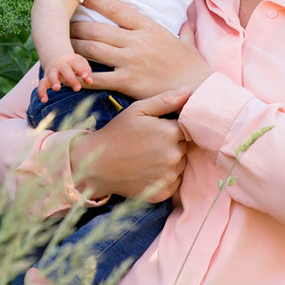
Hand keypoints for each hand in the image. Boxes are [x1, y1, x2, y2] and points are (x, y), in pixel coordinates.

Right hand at [37, 52, 93, 102]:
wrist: (56, 57)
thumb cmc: (73, 64)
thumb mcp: (81, 64)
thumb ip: (87, 72)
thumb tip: (90, 81)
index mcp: (71, 60)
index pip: (76, 64)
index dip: (81, 70)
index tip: (86, 78)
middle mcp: (60, 65)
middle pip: (65, 70)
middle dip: (71, 79)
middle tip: (78, 89)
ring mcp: (52, 71)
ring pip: (51, 75)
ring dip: (53, 81)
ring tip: (57, 88)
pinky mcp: (46, 78)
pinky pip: (41, 84)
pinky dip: (41, 92)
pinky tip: (44, 100)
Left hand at [69, 0, 212, 98]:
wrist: (199, 90)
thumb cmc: (193, 67)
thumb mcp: (188, 42)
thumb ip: (184, 30)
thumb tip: (186, 21)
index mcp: (149, 28)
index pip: (117, 9)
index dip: (97, 0)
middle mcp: (136, 42)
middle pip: (97, 29)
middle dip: (77, 26)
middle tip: (63, 24)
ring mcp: (130, 62)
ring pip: (93, 50)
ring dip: (74, 46)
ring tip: (61, 45)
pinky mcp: (127, 82)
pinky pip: (98, 77)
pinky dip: (82, 74)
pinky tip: (70, 73)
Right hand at [70, 88, 191, 201]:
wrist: (96, 165)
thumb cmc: (117, 133)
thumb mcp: (138, 110)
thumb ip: (166, 100)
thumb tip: (188, 91)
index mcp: (170, 133)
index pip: (187, 128)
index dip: (174, 128)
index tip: (159, 129)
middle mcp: (173, 156)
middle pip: (185, 147)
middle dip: (173, 144)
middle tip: (150, 143)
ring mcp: (168, 177)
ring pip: (180, 164)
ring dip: (170, 161)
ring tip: (147, 157)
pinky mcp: (163, 193)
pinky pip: (174, 182)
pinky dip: (165, 177)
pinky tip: (148, 171)